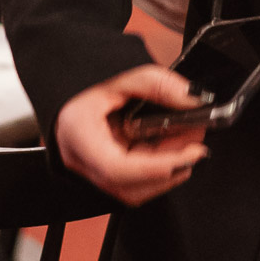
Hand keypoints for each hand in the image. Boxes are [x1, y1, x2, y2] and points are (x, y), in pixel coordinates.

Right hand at [55, 64, 209, 206]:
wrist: (62, 74)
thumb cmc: (83, 75)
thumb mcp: (123, 72)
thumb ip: (160, 85)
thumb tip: (192, 100)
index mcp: (78, 135)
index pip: (117, 169)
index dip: (157, 167)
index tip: (190, 154)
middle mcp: (80, 159)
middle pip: (129, 185)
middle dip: (170, 167)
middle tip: (197, 141)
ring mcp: (89, 167)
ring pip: (133, 187)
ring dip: (167, 169)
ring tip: (189, 140)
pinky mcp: (101, 167)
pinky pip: (132, 178)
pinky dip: (156, 165)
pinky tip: (172, 145)